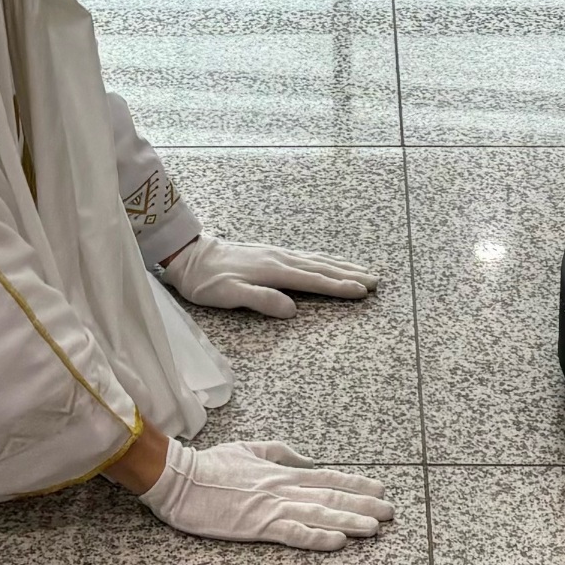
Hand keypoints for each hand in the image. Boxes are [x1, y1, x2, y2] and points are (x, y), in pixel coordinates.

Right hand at [138, 437, 394, 548]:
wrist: (179, 478)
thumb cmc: (209, 464)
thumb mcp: (248, 447)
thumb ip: (278, 452)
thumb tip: (303, 457)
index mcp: (280, 472)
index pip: (326, 477)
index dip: (355, 483)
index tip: (380, 488)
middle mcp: (282, 488)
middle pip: (330, 496)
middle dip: (363, 504)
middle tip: (390, 512)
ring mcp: (271, 507)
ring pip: (319, 514)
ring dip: (349, 521)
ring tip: (374, 528)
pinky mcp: (257, 526)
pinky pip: (293, 533)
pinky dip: (317, 536)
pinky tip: (337, 541)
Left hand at [160, 232, 376, 318]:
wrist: (190, 255)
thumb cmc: (206, 280)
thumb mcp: (229, 294)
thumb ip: (261, 300)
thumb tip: (292, 310)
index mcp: (274, 270)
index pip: (314, 280)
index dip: (340, 287)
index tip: (363, 291)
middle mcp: (280, 259)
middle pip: (322, 268)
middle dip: (349, 275)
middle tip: (375, 281)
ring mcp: (277, 254)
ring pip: (316, 260)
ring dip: (341, 266)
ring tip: (362, 270)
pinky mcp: (271, 254)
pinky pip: (306, 257)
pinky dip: (324, 260)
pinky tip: (329, 263)